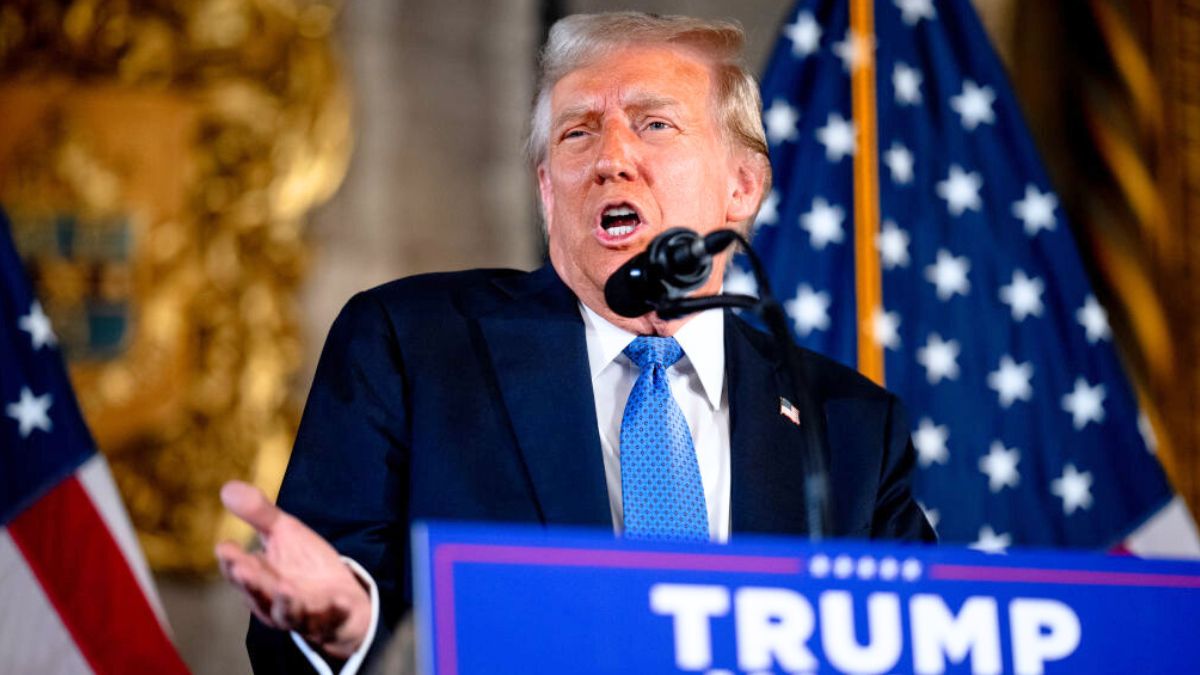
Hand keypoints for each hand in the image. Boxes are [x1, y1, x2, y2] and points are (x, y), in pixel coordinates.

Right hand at [215, 481, 371, 659]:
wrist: (339, 595)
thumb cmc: (303, 564)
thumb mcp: (284, 533)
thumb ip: (258, 514)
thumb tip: (227, 486)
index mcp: (257, 578)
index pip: (237, 570)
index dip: (231, 561)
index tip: (226, 548)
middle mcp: (271, 600)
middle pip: (258, 593)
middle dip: (250, 582)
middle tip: (242, 569)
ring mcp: (298, 614)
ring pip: (286, 612)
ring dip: (285, 602)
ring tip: (285, 587)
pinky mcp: (326, 620)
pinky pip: (329, 618)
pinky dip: (332, 611)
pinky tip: (338, 600)